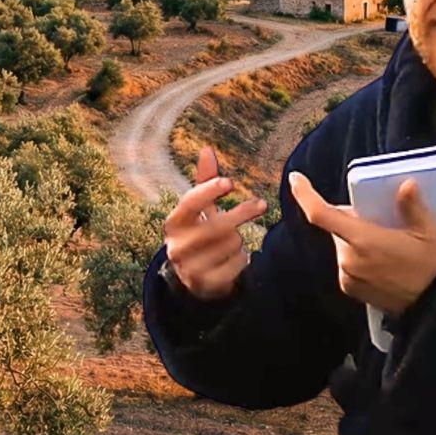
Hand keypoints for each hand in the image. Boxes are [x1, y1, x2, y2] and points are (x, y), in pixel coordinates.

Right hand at [162, 145, 269, 300]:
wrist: (193, 277)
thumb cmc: (199, 233)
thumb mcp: (199, 210)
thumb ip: (204, 181)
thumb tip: (207, 149)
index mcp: (174, 222)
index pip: (190, 203)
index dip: (209, 191)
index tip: (230, 182)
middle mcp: (177, 245)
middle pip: (218, 225)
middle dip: (242, 213)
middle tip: (262, 204)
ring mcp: (189, 267)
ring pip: (231, 244)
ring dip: (239, 240)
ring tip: (233, 241)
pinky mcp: (205, 284)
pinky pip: (237, 264)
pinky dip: (242, 259)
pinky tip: (235, 259)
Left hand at [287, 171, 435, 316]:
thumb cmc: (434, 265)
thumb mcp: (429, 232)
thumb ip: (412, 207)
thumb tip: (406, 185)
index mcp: (364, 241)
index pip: (322, 215)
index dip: (305, 195)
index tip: (295, 179)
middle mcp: (349, 259)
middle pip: (337, 228)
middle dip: (351, 218)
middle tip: (378, 219)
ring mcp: (348, 276)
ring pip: (342, 245)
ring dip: (354, 238)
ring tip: (385, 243)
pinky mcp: (350, 289)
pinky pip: (346, 262)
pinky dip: (356, 255)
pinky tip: (380, 259)